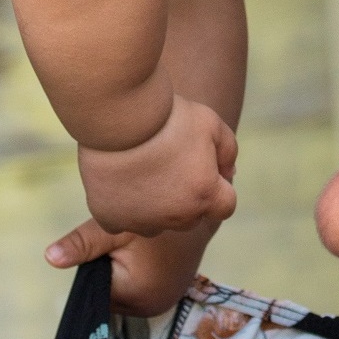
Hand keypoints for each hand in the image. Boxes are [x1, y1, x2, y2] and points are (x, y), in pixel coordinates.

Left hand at [44, 221, 201, 317]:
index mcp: (135, 297)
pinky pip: (144, 286)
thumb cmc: (157, 217)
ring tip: (136, 246)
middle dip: (110, 270)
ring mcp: (166, 301)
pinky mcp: (174, 292)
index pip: (97, 291)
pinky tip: (148, 251)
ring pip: (128, 289)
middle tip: (122, 242)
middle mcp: (153, 308)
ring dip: (125, 271)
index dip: (95, 266)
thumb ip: (82, 244)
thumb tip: (50, 258)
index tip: (107, 243)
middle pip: (113, 292)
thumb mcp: (113, 228)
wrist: (203, 208)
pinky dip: (141, 272)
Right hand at [79, 95, 237, 236]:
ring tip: (141, 170)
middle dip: (186, 197)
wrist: (115, 115)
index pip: (225, 206)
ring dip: (154, 206)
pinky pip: (121, 221)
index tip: (198, 165)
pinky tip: (118, 181)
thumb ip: (228, 152)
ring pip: (155, 223)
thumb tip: (228, 173)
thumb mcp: (211, 123)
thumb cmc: (165, 116)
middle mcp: (175, 217)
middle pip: (190, 216)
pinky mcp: (110, 219)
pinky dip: (122, 207)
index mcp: (204, 195)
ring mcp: (141, 221)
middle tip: (166, 163)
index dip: (216, 185)